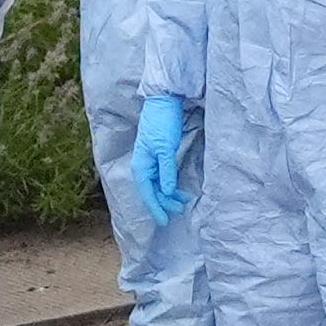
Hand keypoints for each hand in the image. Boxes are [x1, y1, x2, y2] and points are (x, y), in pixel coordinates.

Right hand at [133, 94, 194, 224]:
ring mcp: (150, 161)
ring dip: (169, 194)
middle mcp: (143, 165)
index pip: (148, 193)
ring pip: (158, 184)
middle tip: (181, 210)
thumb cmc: (162, 124)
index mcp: (141, 166)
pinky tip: (178, 188)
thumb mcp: (166, 149)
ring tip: (184, 201)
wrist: (163, 103)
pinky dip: (170, 184)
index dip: (156, 208)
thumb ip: (166, 171)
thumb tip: (167, 192)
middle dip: (165, 203)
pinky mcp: (159, 155)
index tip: (165, 222)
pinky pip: (162, 176)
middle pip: (153, 191)